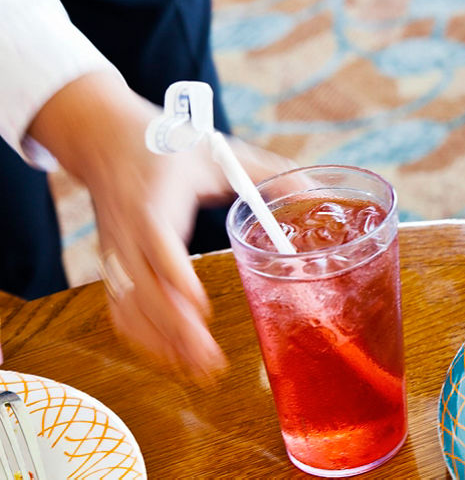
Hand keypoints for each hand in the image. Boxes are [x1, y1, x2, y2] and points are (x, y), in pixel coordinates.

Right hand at [29, 71, 294, 379]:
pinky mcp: (112, 265)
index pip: (159, 246)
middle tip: (210, 359)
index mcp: (154, 202)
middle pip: (143, 289)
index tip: (200, 307)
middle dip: (176, 328)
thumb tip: (314, 191)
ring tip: (198, 369)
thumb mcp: (219, 152)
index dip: (177, 279)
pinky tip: (170, 356)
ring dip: (161, 341)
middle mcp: (128, 233)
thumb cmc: (168, 145)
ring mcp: (115, 253)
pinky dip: (142, 336)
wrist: (105, 139)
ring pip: (129, 307)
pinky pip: (120, 309)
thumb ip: (268, 173)